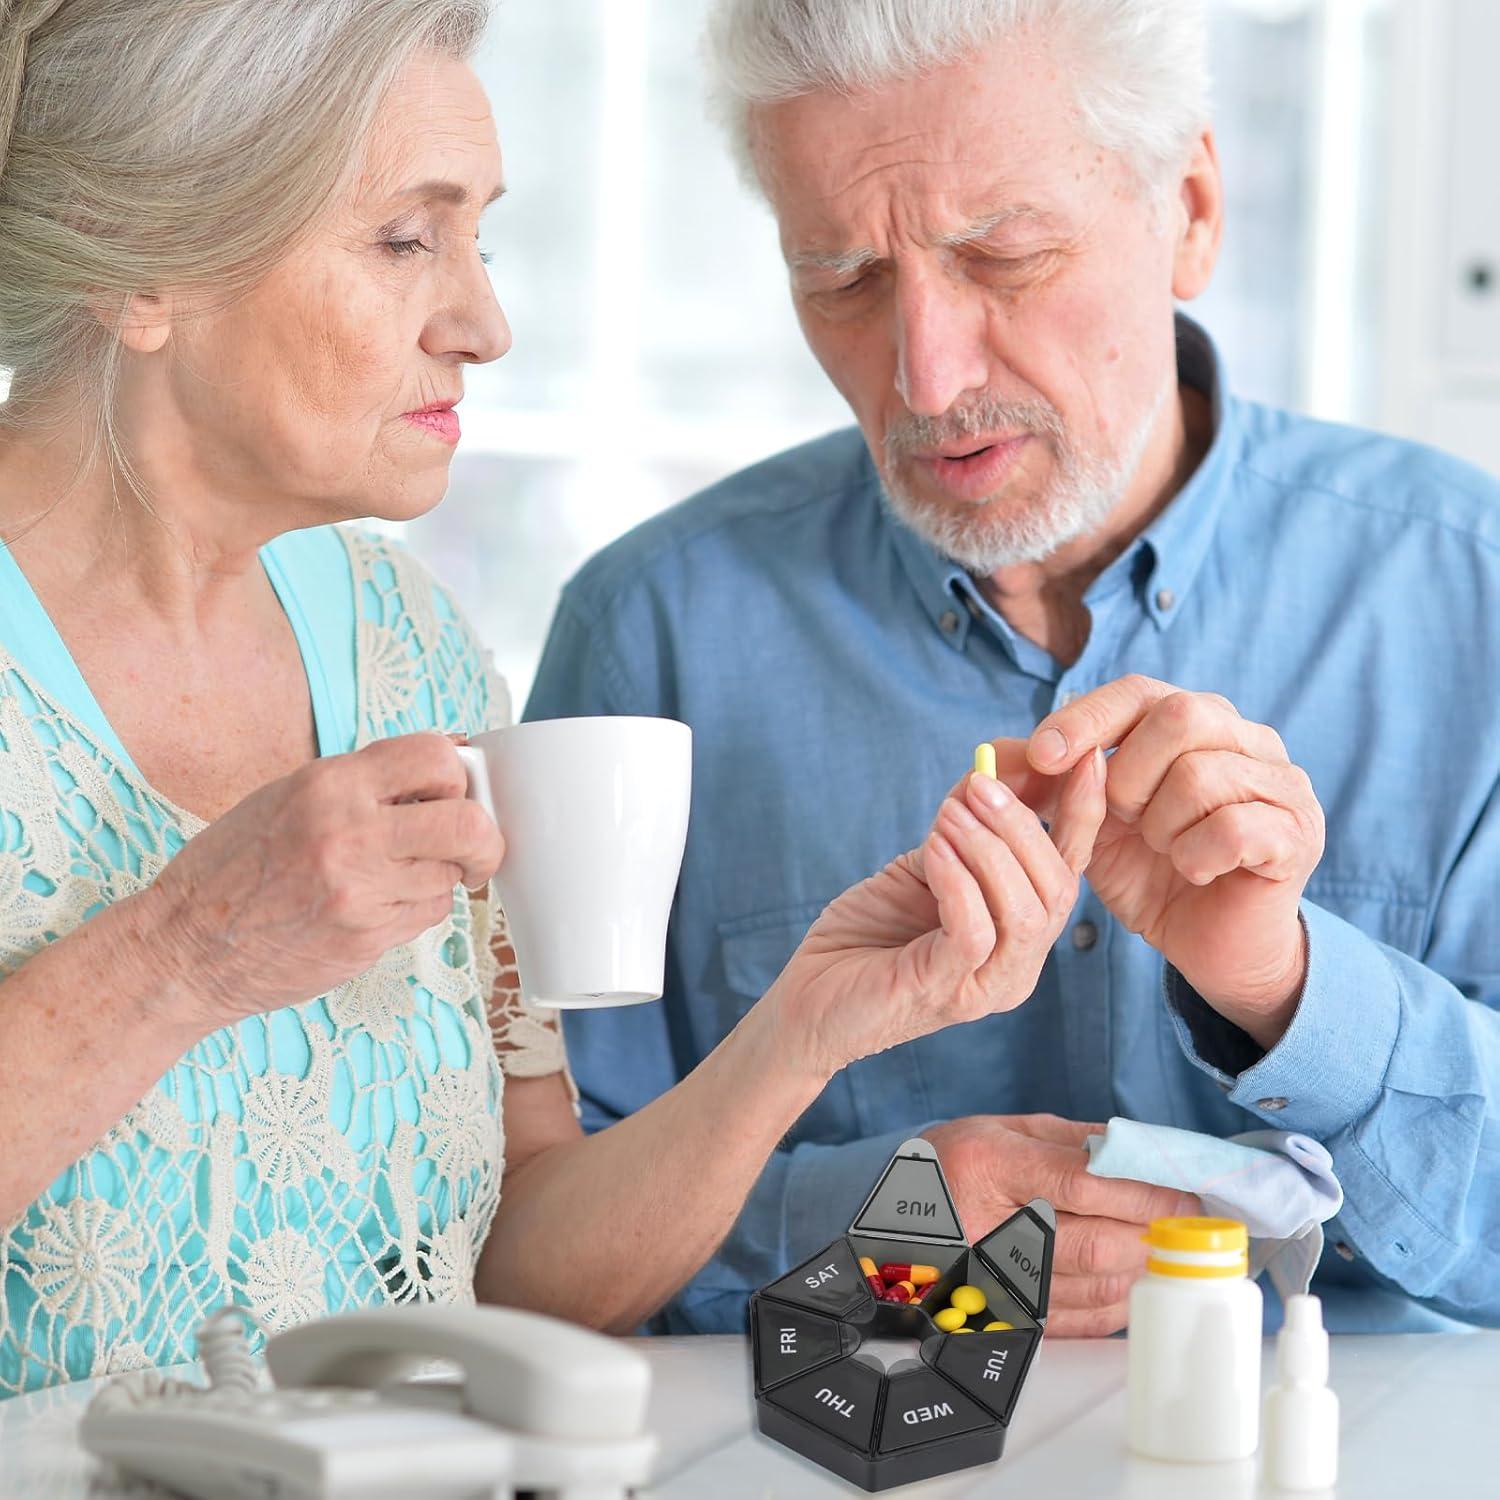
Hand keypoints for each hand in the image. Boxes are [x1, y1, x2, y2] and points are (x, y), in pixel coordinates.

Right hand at [138, 734, 503, 1030]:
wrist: (184, 947)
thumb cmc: (236, 866)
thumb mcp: (291, 796)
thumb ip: (368, 779)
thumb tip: (453, 756)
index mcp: (329, 784)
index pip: (436, 756)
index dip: (459, 774)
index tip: (454, 792)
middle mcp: (349, 832)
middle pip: (469, 823)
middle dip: (484, 835)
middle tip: (470, 845)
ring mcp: (359, 890)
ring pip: (452, 874)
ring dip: (442, 875)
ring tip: (399, 876)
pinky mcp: (365, 938)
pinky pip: (428, 913)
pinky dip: (418, 907)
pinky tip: (379, 905)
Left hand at [766, 753, 1106, 1079]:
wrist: (809, 999)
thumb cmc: (867, 933)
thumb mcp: (924, 866)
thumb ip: (963, 827)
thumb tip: (992, 765)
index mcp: (1021, 935)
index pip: (1071, 870)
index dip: (1084, 813)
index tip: (1082, 757)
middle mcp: (1018, 966)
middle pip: (1058, 888)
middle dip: (1023, 824)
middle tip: (980, 784)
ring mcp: (988, 986)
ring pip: (1026, 911)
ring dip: (989, 848)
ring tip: (948, 814)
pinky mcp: (948, 992)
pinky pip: (975, 931)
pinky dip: (958, 880)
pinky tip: (932, 850)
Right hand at [925, 1114, 1199, 1336]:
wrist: (893, 1219)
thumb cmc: (951, 1162)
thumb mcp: (1001, 1128)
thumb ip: (1073, 1139)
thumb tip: (1143, 1152)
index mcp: (989, 1165)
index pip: (1083, 1183)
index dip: (1144, 1191)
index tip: (1186, 1191)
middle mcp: (988, 1227)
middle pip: (1095, 1241)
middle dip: (1154, 1232)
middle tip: (1187, 1221)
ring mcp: (995, 1279)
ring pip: (1095, 1285)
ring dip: (1144, 1267)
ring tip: (1166, 1246)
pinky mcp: (1005, 1315)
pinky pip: (1079, 1320)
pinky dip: (1119, 1303)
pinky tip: (1135, 1281)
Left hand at [988, 677, 1323, 1048]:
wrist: (1210, 945)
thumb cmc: (1151, 874)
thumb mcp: (1092, 824)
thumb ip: (1059, 783)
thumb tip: (1002, 752)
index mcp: (1198, 721)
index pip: (1137, 691)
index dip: (1085, 719)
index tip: (1042, 757)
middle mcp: (1249, 738)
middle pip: (1179, 716)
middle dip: (1129, 775)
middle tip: (1123, 818)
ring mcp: (1283, 782)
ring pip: (1201, 774)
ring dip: (1162, 824)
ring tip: (1165, 850)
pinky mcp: (1298, 834)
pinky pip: (1233, 827)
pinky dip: (1195, 855)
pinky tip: (1192, 871)